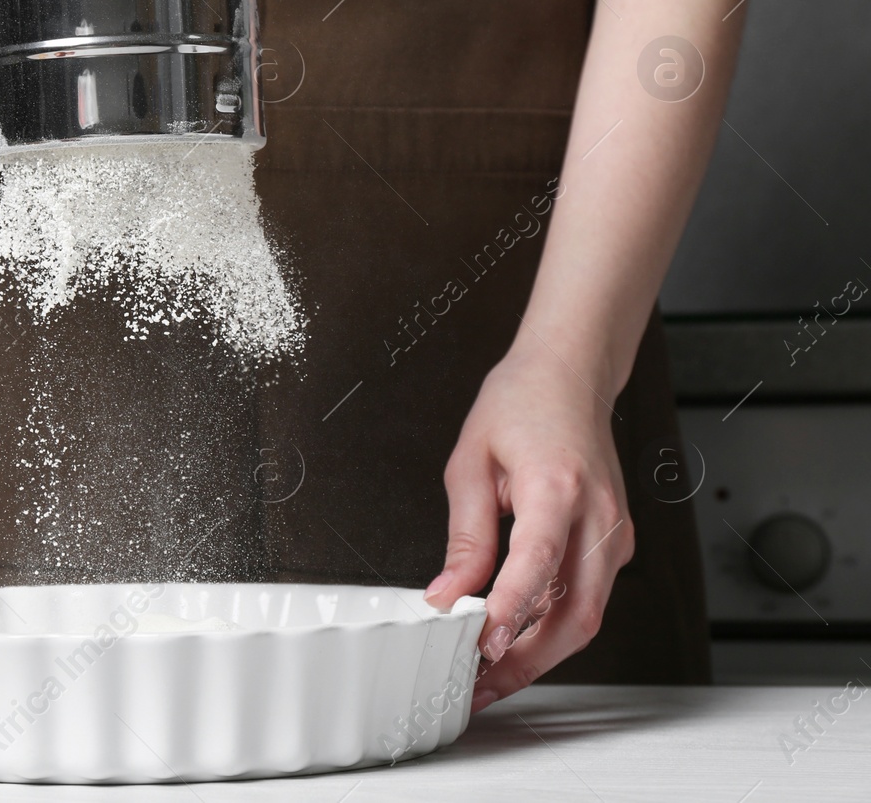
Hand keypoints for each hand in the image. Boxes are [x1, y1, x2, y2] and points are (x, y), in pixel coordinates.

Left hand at [421, 335, 634, 712]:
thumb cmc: (522, 404)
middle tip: (478, 685)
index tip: (482, 647)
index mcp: (558, 487)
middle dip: (528, 659)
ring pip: (587, 615)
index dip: (512, 612)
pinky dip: (553, 625)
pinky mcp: (613, 543)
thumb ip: (464, 538)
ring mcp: (614, 532)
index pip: (538, 563)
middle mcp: (598, 515)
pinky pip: (588, 596)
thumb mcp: (470, 464)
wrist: (569, 376)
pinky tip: (516, 638)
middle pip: (577, 612)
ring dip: (540, 652)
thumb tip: (448, 595)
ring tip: (489, 675)